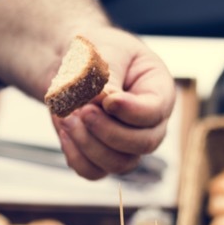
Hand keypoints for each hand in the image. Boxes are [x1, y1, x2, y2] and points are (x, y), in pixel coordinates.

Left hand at [52, 26, 174, 179]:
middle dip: (109, 131)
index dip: (130, 111)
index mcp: (158, 92)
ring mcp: (127, 145)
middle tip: (82, 110)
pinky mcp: (102, 157)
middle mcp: (148, 124)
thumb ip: (107, 77)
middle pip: (143, 144)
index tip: (106, 100)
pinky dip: (76, 156)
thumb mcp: (104, 53)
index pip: (154, 112)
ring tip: (68, 118)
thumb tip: (103, 101)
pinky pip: (93, 172)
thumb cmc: (95, 52)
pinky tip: (65, 130)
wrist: (71, 66)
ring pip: (119, 164)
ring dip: (89, 144)